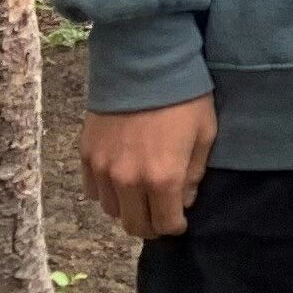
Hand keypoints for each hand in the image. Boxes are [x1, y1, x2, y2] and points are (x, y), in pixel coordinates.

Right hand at [83, 97, 216, 240]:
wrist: (144, 65)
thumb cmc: (184, 98)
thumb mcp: (205, 134)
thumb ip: (194, 174)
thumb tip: (184, 201)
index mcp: (162, 179)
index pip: (165, 224)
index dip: (175, 227)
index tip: (179, 222)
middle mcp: (128, 181)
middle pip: (134, 225)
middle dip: (150, 226)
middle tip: (160, 215)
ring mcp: (103, 170)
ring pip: (112, 211)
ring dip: (128, 210)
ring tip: (140, 197)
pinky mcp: (86, 156)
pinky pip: (93, 191)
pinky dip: (107, 193)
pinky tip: (120, 182)